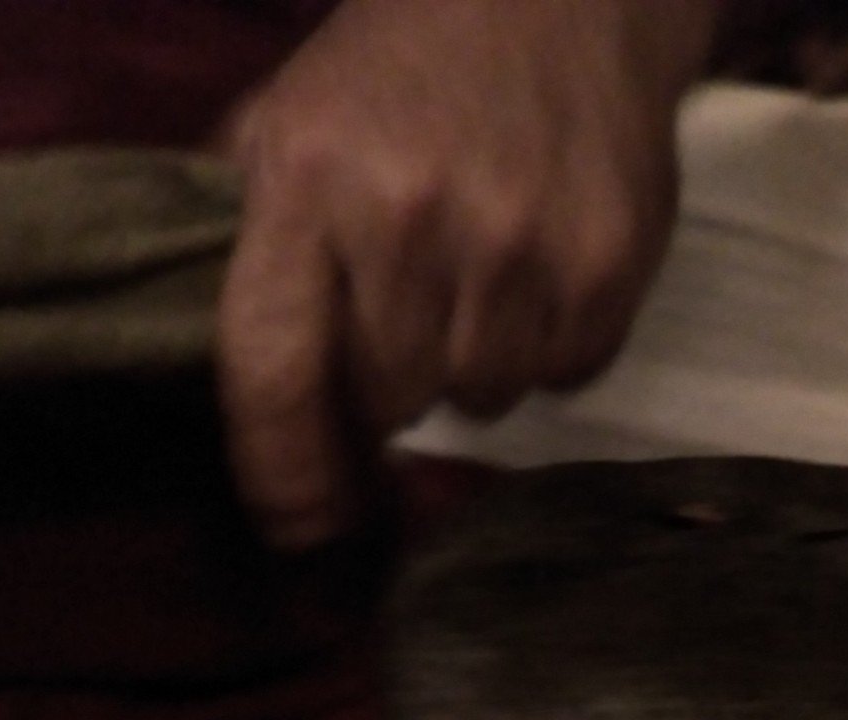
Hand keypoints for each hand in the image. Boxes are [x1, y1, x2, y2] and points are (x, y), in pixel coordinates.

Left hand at [216, 0, 719, 545]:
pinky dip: (546, 345)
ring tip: (478, 278)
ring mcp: (520, 247)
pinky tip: (537, 270)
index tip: (292, 527)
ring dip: (470, 364)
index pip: (272, 371)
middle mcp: (412, 218)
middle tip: (406, 312)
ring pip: (477, 400)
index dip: (279, 469)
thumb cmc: (407, 63)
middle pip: (387, 401)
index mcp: (310, 181)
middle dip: (389, 379)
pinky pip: (560, 375)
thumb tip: (241, 395)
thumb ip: (251, 240)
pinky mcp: (607, 268)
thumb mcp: (291, 118)